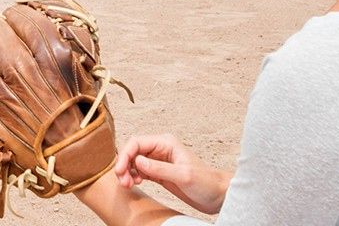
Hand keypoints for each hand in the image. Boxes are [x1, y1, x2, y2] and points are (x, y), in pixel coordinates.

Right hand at [114, 134, 230, 214]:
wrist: (218, 195)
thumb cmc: (206, 183)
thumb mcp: (183, 176)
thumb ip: (159, 168)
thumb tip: (137, 161)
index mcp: (166, 143)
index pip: (137, 143)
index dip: (125, 156)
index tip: (120, 171)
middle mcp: (160, 149)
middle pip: (132, 152)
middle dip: (124, 165)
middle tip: (123, 181)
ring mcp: (158, 161)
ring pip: (133, 161)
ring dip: (127, 172)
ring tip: (128, 185)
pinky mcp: (158, 173)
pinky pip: (139, 171)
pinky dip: (133, 176)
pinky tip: (135, 184)